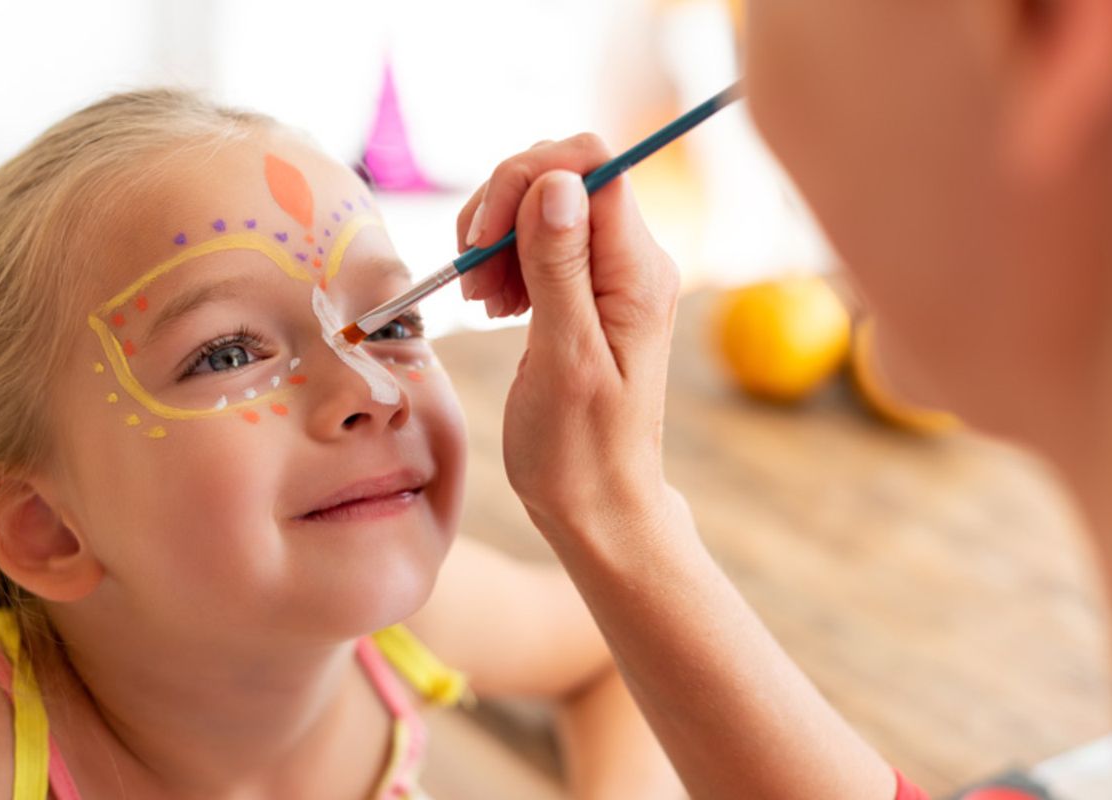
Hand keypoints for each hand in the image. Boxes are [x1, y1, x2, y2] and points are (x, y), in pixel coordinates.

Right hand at [455, 134, 681, 542]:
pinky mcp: (585, 293)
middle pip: (562, 176)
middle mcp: (632, 262)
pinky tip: (495, 304)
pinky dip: (503, 260)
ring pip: (543, 204)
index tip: (482, 239)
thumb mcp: (565, 360)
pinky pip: (539, 242)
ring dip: (496, 237)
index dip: (528, 179)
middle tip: (474, 279)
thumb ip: (561, 268)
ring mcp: (609, 276)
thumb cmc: (580, 450)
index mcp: (637, 272)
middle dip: (503, 207)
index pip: (592, 166)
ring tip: (483, 301)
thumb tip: (556, 182)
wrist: (597, 504)